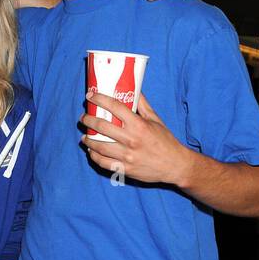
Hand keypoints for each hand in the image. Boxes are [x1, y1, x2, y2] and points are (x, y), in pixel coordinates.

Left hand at [80, 89, 194, 186]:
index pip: (114, 107)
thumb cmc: (165, 141)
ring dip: (88, 140)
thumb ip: (143, 105)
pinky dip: (94, 156)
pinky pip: (103, 163)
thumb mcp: (156, 120)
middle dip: (88, 120)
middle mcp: (131, 139)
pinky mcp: (125, 169)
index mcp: (138, 125)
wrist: (175, 165)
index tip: (90, 96)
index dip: (99, 99)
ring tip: (85, 136)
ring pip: (99, 146)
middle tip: (84, 118)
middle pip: (102, 126)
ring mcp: (127, 156)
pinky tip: (92, 151)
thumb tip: (134, 90)